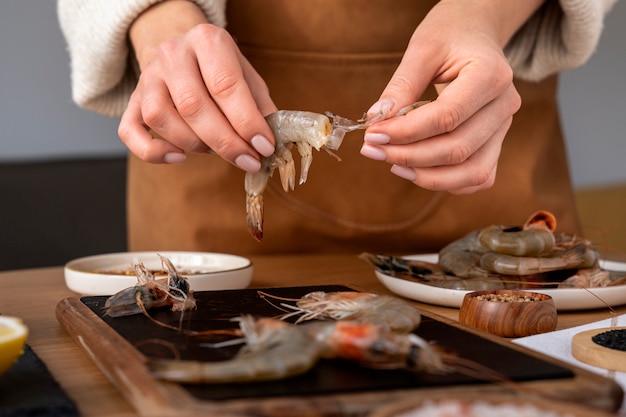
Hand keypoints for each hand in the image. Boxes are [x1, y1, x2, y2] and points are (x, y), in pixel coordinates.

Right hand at [118, 2, 276, 171]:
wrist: (185, 53)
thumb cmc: (221, 70)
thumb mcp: (247, 78)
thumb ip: (261, 108)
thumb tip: (277, 144)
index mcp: (207, 40)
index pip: (225, 85)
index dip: (247, 122)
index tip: (264, 147)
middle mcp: (173, 53)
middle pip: (193, 105)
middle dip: (226, 142)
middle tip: (248, 160)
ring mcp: (148, 76)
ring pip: (161, 118)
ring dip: (194, 144)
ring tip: (217, 150)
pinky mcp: (132, 100)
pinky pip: (129, 131)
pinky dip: (153, 151)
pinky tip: (179, 157)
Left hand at [360, 0, 542, 194]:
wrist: (476, 32)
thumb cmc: (450, 35)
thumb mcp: (422, 49)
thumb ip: (401, 86)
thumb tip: (376, 121)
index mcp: (491, 76)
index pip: (446, 118)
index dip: (406, 133)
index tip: (372, 134)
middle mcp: (505, 105)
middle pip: (458, 149)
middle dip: (409, 156)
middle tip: (372, 150)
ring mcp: (504, 127)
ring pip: (472, 172)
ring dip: (427, 177)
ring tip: (392, 164)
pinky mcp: (496, 143)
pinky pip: (477, 177)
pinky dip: (446, 182)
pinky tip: (415, 170)